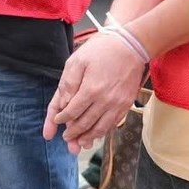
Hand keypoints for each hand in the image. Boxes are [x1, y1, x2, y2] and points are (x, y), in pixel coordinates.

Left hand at [42, 33, 145, 153]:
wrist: (131, 45)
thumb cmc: (102, 50)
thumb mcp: (77, 61)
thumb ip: (68, 84)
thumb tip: (63, 105)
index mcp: (91, 90)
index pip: (72, 112)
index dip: (61, 119)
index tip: (57, 121)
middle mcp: (105, 101)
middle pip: (85, 124)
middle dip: (73, 133)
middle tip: (65, 138)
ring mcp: (118, 104)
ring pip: (100, 128)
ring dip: (88, 137)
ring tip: (79, 143)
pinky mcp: (127, 104)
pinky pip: (113, 124)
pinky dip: (103, 131)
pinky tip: (96, 134)